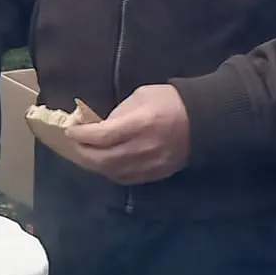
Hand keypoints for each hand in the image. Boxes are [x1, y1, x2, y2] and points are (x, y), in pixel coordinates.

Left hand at [67, 83, 190, 183]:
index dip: (82, 135)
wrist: (204, 121)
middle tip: (72, 145)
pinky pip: (125, 178)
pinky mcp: (155, 174)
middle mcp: (144, 148)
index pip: (103, 136)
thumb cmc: (170, 102)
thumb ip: (118, 113)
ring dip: (93, 165)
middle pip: (103, 159)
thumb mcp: (141, 96)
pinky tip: (102, 164)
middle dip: (82, 153)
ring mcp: (150, 164)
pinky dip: (109, 172)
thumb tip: (99, 127)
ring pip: (112, 172)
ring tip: (84, 154)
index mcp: (141, 124)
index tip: (70, 130)